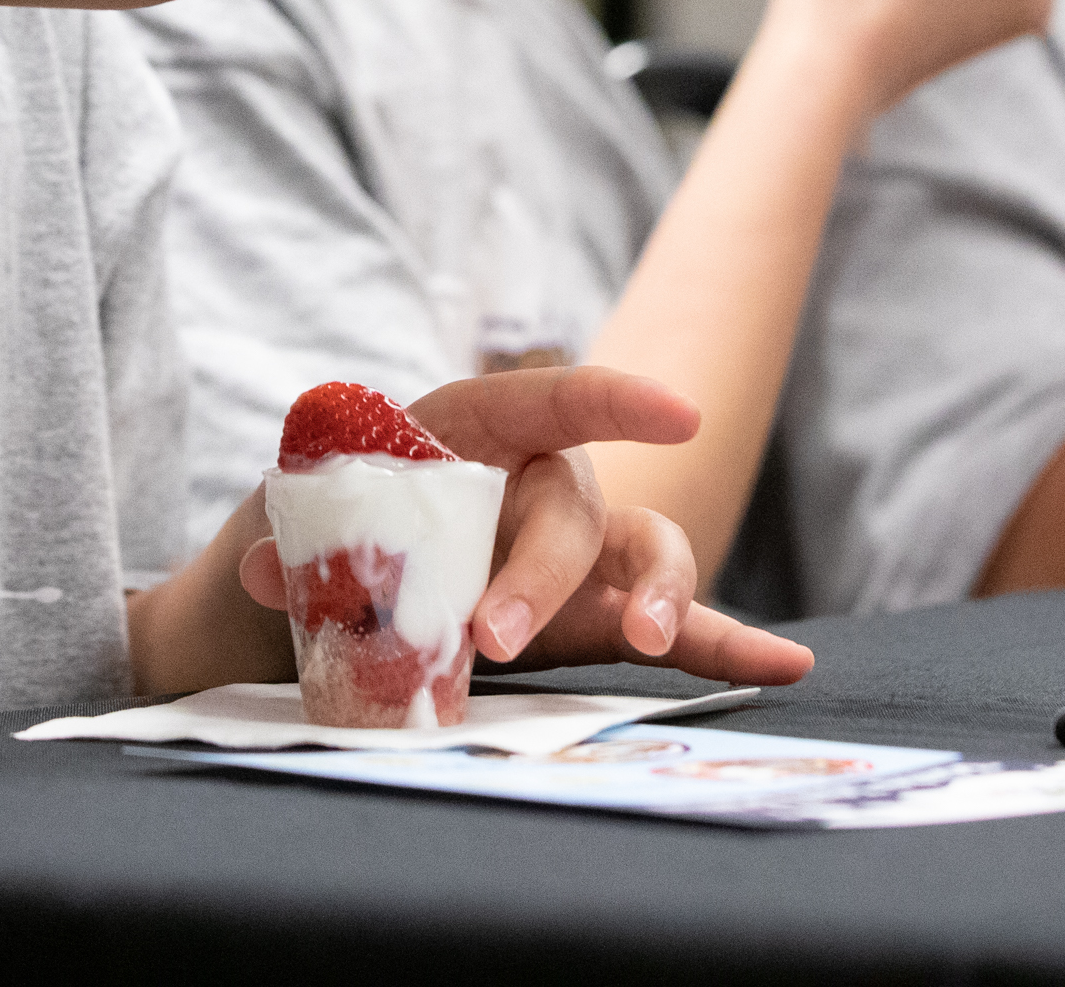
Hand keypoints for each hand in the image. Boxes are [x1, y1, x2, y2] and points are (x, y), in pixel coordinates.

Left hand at [234, 367, 811, 685]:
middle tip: (488, 637)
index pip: (545, 400)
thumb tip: (274, 571)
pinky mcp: (583, 621)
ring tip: (652, 636)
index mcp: (467, 430)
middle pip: (573, 509)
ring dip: (658, 597)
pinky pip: (664, 627)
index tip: (678, 415)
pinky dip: (724, 643)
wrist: (287, 605)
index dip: (612, 403)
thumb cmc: (302, 537)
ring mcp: (569, 556)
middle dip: (539, 573)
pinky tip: (790, 663)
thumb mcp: (294, 526)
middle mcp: (534, 485)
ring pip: (641, 554)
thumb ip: (306, 547)